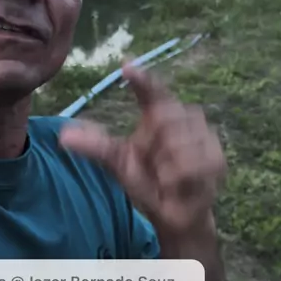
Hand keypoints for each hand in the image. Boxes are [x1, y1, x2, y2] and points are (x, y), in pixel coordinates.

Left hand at [58, 63, 226, 235]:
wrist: (174, 215)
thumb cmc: (147, 182)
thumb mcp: (118, 163)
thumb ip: (96, 147)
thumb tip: (63, 136)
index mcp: (160, 114)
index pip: (152, 91)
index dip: (142, 79)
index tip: (126, 65)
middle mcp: (185, 119)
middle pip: (166, 115)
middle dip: (156, 140)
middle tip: (155, 163)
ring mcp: (204, 137)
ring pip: (180, 142)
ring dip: (166, 165)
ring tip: (166, 178)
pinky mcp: (216, 159)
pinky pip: (192, 165)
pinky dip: (179, 178)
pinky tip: (176, 185)